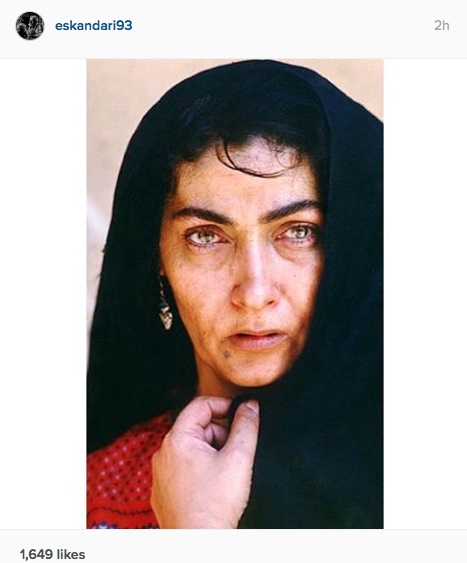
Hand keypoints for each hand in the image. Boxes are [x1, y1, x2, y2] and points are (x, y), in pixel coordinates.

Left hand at [150, 395, 259, 527]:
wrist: (199, 543)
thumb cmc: (215, 505)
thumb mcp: (239, 458)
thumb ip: (246, 426)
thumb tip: (250, 406)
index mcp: (177, 439)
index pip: (201, 404)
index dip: (224, 405)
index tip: (241, 414)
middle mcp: (163, 452)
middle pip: (197, 427)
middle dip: (220, 435)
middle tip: (233, 455)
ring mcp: (160, 473)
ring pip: (191, 449)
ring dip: (211, 454)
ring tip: (223, 476)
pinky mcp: (162, 491)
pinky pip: (183, 469)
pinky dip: (199, 471)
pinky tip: (211, 488)